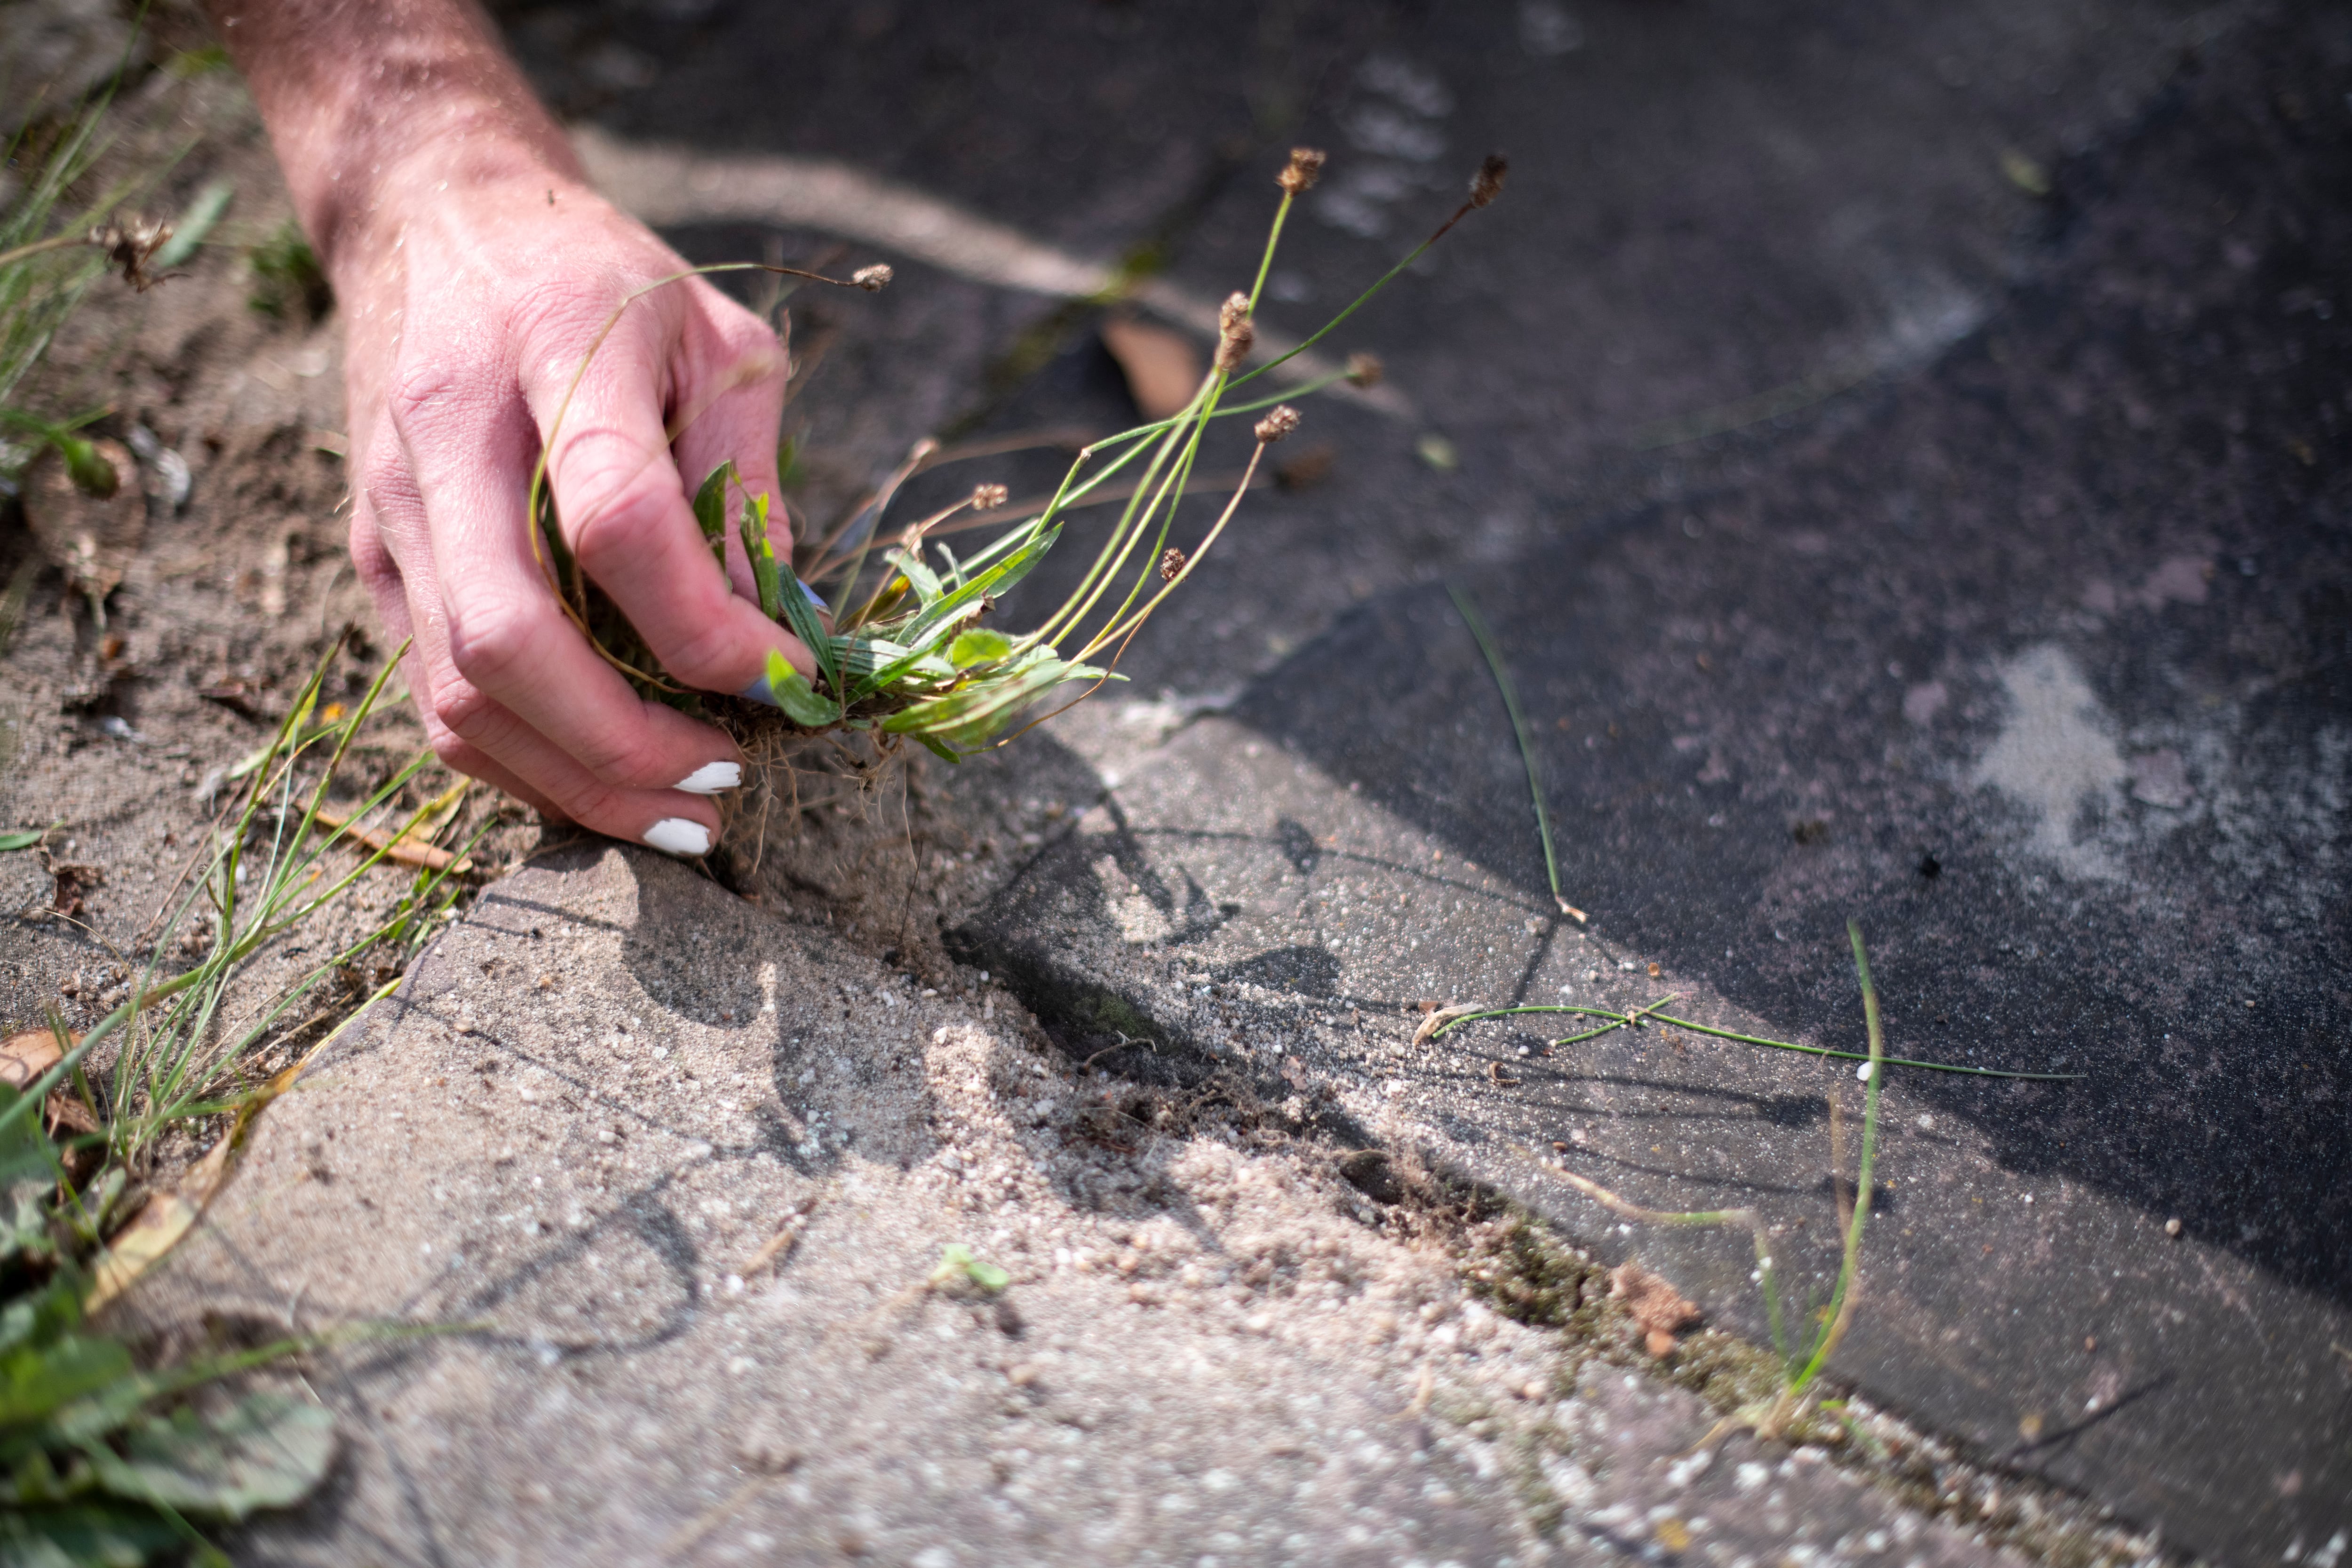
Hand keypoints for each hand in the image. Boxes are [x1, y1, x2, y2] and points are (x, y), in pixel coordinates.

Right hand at [339, 159, 807, 856]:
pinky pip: (438, 698)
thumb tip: (785, 634)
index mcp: (551, 354)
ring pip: (458, 696)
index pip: (619, 523)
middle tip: (722, 787)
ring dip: (576, 781)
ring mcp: (394, 509)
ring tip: (679, 815)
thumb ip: (751, 482)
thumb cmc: (603, 283)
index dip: (706, 628)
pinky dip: (527, 763)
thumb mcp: (717, 342)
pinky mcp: (374, 559)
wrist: (438, 221)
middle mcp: (449, 441)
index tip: (783, 680)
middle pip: (510, 642)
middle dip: (625, 745)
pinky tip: (609, 781)